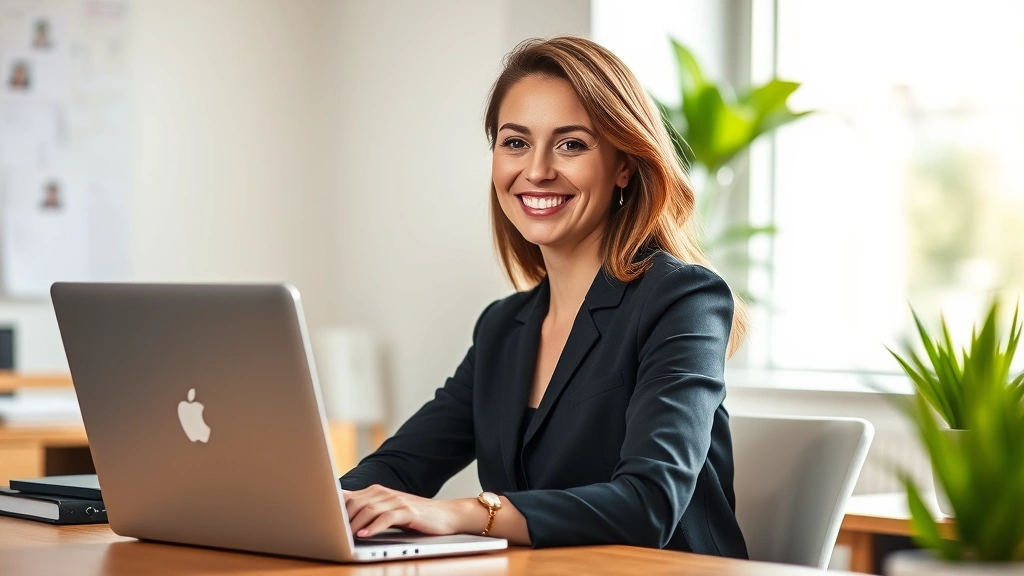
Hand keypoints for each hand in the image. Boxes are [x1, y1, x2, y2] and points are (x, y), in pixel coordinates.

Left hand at [343, 484, 478, 537]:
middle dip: (340, 519)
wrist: (445, 514)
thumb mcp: (388, 512)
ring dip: (355, 525)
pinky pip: (386, 518)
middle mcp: (384, 493)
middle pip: (354, 503)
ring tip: (345, 537)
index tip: (320, 521)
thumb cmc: (414, 516)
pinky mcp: (408, 511)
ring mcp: (396, 500)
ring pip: (368, 510)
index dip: (332, 508)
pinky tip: (365, 535)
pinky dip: (374, 527)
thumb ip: (368, 512)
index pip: (348, 497)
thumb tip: (341, 523)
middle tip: (330, 533)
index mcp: (376, 492)